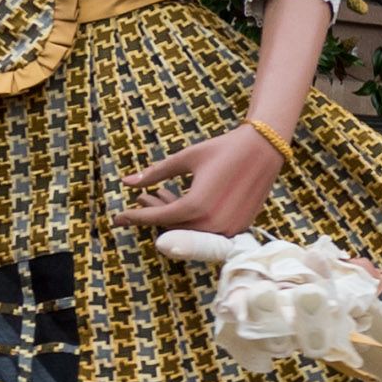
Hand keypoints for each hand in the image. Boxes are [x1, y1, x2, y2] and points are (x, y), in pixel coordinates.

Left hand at [116, 122, 283, 236]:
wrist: (264, 149)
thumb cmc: (223, 149)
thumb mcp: (186, 158)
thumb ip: (156, 173)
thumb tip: (128, 182)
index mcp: (196, 206)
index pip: (156, 218)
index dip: (134, 217)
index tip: (118, 218)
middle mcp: (211, 223)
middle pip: (171, 229)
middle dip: (153, 214)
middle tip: (144, 196)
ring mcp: (227, 228)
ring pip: (189, 232)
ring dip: (172, 217)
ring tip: (163, 195)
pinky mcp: (238, 227)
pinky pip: (207, 232)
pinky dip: (192, 220)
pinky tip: (183, 201)